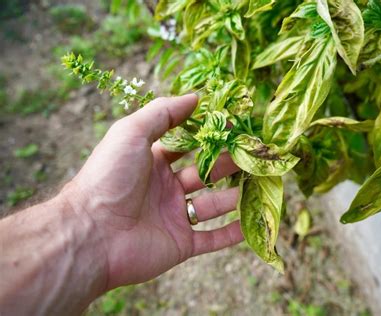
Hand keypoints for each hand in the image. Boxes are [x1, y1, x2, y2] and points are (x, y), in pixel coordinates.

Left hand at [63, 94, 242, 289]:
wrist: (91, 233)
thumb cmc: (110, 177)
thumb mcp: (132, 132)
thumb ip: (163, 113)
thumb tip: (195, 96)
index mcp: (152, 162)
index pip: (187, 147)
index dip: (208, 137)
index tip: (234, 127)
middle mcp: (164, 189)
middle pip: (204, 174)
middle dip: (228, 164)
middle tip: (253, 155)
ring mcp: (173, 217)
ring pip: (212, 205)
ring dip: (234, 196)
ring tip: (258, 183)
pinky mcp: (180, 245)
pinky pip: (211, 239)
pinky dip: (231, 234)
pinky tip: (250, 223)